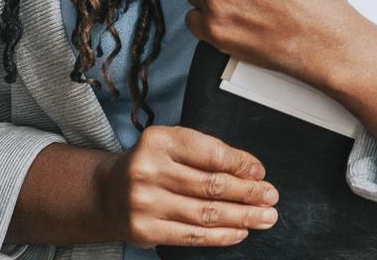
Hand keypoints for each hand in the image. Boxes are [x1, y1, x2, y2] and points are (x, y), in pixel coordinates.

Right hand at [92, 126, 278, 248]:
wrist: (107, 193)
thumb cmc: (149, 165)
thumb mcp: (171, 144)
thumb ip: (206, 152)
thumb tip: (250, 171)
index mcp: (158, 140)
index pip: (210, 153)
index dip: (241, 164)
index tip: (259, 172)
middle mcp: (148, 170)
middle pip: (212, 185)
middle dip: (248, 193)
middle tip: (270, 196)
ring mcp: (145, 203)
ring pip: (206, 213)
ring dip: (242, 217)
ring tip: (264, 217)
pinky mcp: (145, 231)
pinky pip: (193, 236)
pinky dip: (221, 236)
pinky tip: (239, 232)